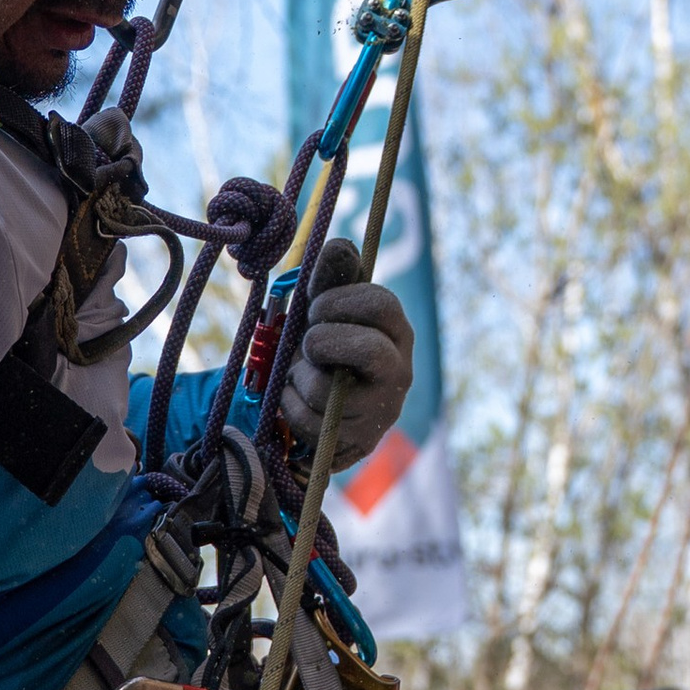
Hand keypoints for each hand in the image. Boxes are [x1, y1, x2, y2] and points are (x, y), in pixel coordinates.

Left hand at [284, 240, 413, 467]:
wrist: (322, 405)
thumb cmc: (327, 344)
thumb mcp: (328, 308)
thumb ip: (333, 277)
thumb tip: (340, 246)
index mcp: (397, 331)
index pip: (381, 304)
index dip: (338, 302)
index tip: (316, 308)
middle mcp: (399, 372)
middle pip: (367, 349)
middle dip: (322, 341)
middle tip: (310, 343)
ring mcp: (380, 411)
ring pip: (327, 389)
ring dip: (298, 376)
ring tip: (301, 373)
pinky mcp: (357, 443)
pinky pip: (310, 420)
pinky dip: (290, 405)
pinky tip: (296, 399)